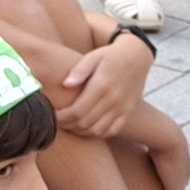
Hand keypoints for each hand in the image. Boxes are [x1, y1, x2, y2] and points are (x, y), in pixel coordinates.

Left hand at [52, 26, 148, 142]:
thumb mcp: (93, 56)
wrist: (138, 56)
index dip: (63, 117)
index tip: (52, 116)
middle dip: (68, 125)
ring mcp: (122, 108)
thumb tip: (65, 84)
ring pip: (98, 130)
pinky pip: (112, 130)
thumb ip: (79, 70)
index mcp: (102, 85)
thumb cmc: (110, 55)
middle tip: (57, 122)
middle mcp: (113, 99)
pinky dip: (97, 133)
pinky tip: (87, 128)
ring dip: (81, 131)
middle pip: (86, 122)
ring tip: (70, 125)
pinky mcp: (128, 112)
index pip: (78, 110)